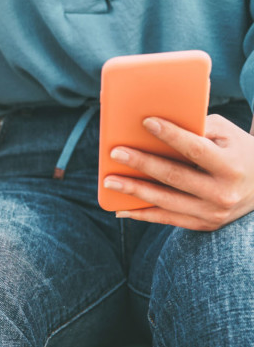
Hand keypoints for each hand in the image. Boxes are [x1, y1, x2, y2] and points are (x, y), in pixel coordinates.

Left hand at [104, 114, 253, 230]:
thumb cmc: (237, 151)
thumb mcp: (228, 135)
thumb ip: (198, 127)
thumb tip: (156, 126)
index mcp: (232, 166)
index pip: (196, 149)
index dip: (171, 135)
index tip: (146, 122)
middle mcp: (223, 192)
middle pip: (175, 176)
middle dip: (142, 164)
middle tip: (115, 153)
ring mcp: (213, 212)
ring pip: (166, 201)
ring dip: (134, 191)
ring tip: (109, 181)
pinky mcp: (204, 224)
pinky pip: (167, 220)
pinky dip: (142, 214)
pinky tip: (120, 209)